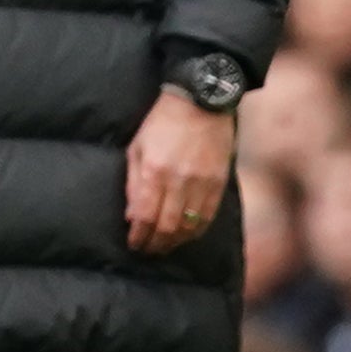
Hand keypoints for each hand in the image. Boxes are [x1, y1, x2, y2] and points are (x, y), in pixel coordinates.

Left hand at [125, 87, 238, 253]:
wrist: (201, 101)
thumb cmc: (162, 122)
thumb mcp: (137, 147)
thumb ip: (133, 183)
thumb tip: (131, 217)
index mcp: (154, 171)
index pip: (145, 216)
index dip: (138, 236)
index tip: (134, 244)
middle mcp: (178, 181)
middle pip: (166, 227)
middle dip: (155, 244)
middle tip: (149, 250)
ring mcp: (202, 182)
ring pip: (188, 226)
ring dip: (175, 241)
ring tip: (166, 245)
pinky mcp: (219, 182)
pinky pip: (208, 216)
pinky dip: (196, 231)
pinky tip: (187, 234)